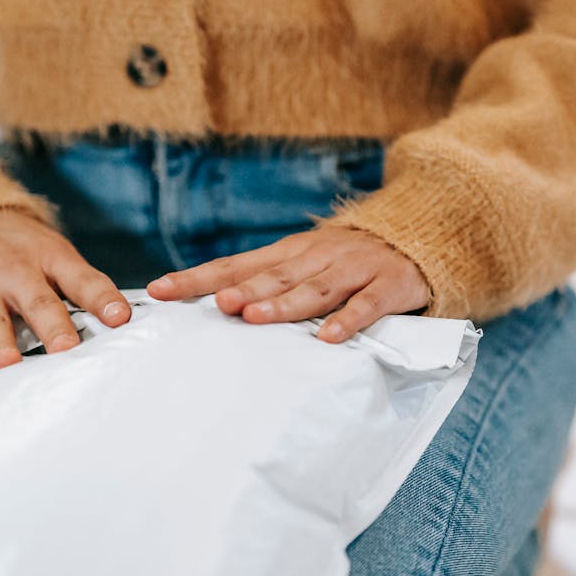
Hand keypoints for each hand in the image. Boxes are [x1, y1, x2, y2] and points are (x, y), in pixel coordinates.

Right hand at [0, 208, 132, 399]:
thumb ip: (82, 287)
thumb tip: (122, 324)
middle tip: (68, 348)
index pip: (82, 279)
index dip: (102, 298)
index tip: (120, 317)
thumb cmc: (21, 250)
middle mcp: (14, 274)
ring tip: (7, 366)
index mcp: (49, 259)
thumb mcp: (54, 254)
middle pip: (38, 301)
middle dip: (53, 325)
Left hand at [146, 226, 430, 341]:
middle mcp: (316, 257)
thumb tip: (213, 308)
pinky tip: (329, 338)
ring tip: (256, 317)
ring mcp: (351, 270)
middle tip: (218, 305)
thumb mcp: (304, 261)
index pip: (234, 265)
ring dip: (284, 303)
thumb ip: (267, 280)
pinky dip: (347, 320)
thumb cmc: (347, 260)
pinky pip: (365, 306)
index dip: (197, 278)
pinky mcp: (387, 286)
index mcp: (289, 252)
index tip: (159, 290)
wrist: (416, 237)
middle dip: (243, 290)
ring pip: (314, 289)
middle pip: (272, 276)